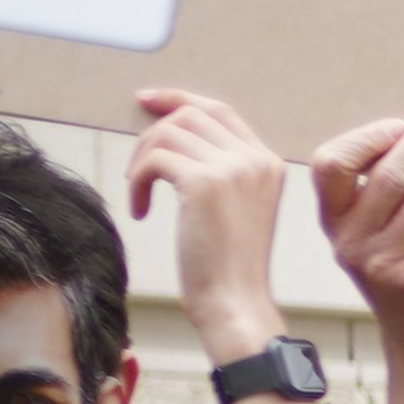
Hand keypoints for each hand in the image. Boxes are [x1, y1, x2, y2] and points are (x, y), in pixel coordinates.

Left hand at [126, 90, 289, 369]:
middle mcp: (254, 159)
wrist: (235, 304)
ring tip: (139, 194)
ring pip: (168, 133)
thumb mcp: (236, 210)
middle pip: (190, 115)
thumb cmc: (229, 269)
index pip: (220, 110)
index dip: (179, 99)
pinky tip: (141, 211)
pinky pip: (154, 160)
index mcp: (267, 163)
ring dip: (141, 160)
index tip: (147, 100)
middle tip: (136, 169)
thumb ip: (221, 172)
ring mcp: (232, 169)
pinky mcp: (203, 183)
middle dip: (153, 134)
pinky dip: (137, 182)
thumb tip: (171, 138)